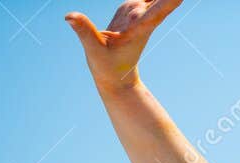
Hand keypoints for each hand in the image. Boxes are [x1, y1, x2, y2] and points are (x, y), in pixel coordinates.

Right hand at [65, 0, 183, 91]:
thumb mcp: (94, 51)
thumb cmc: (107, 68)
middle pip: (160, 0)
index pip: (157, 12)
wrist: (116, 78)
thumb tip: (69, 16)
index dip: (169, 3)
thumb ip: (85, 32)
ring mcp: (137, 13)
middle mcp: (142, 18)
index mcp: (138, 28)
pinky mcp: (131, 11)